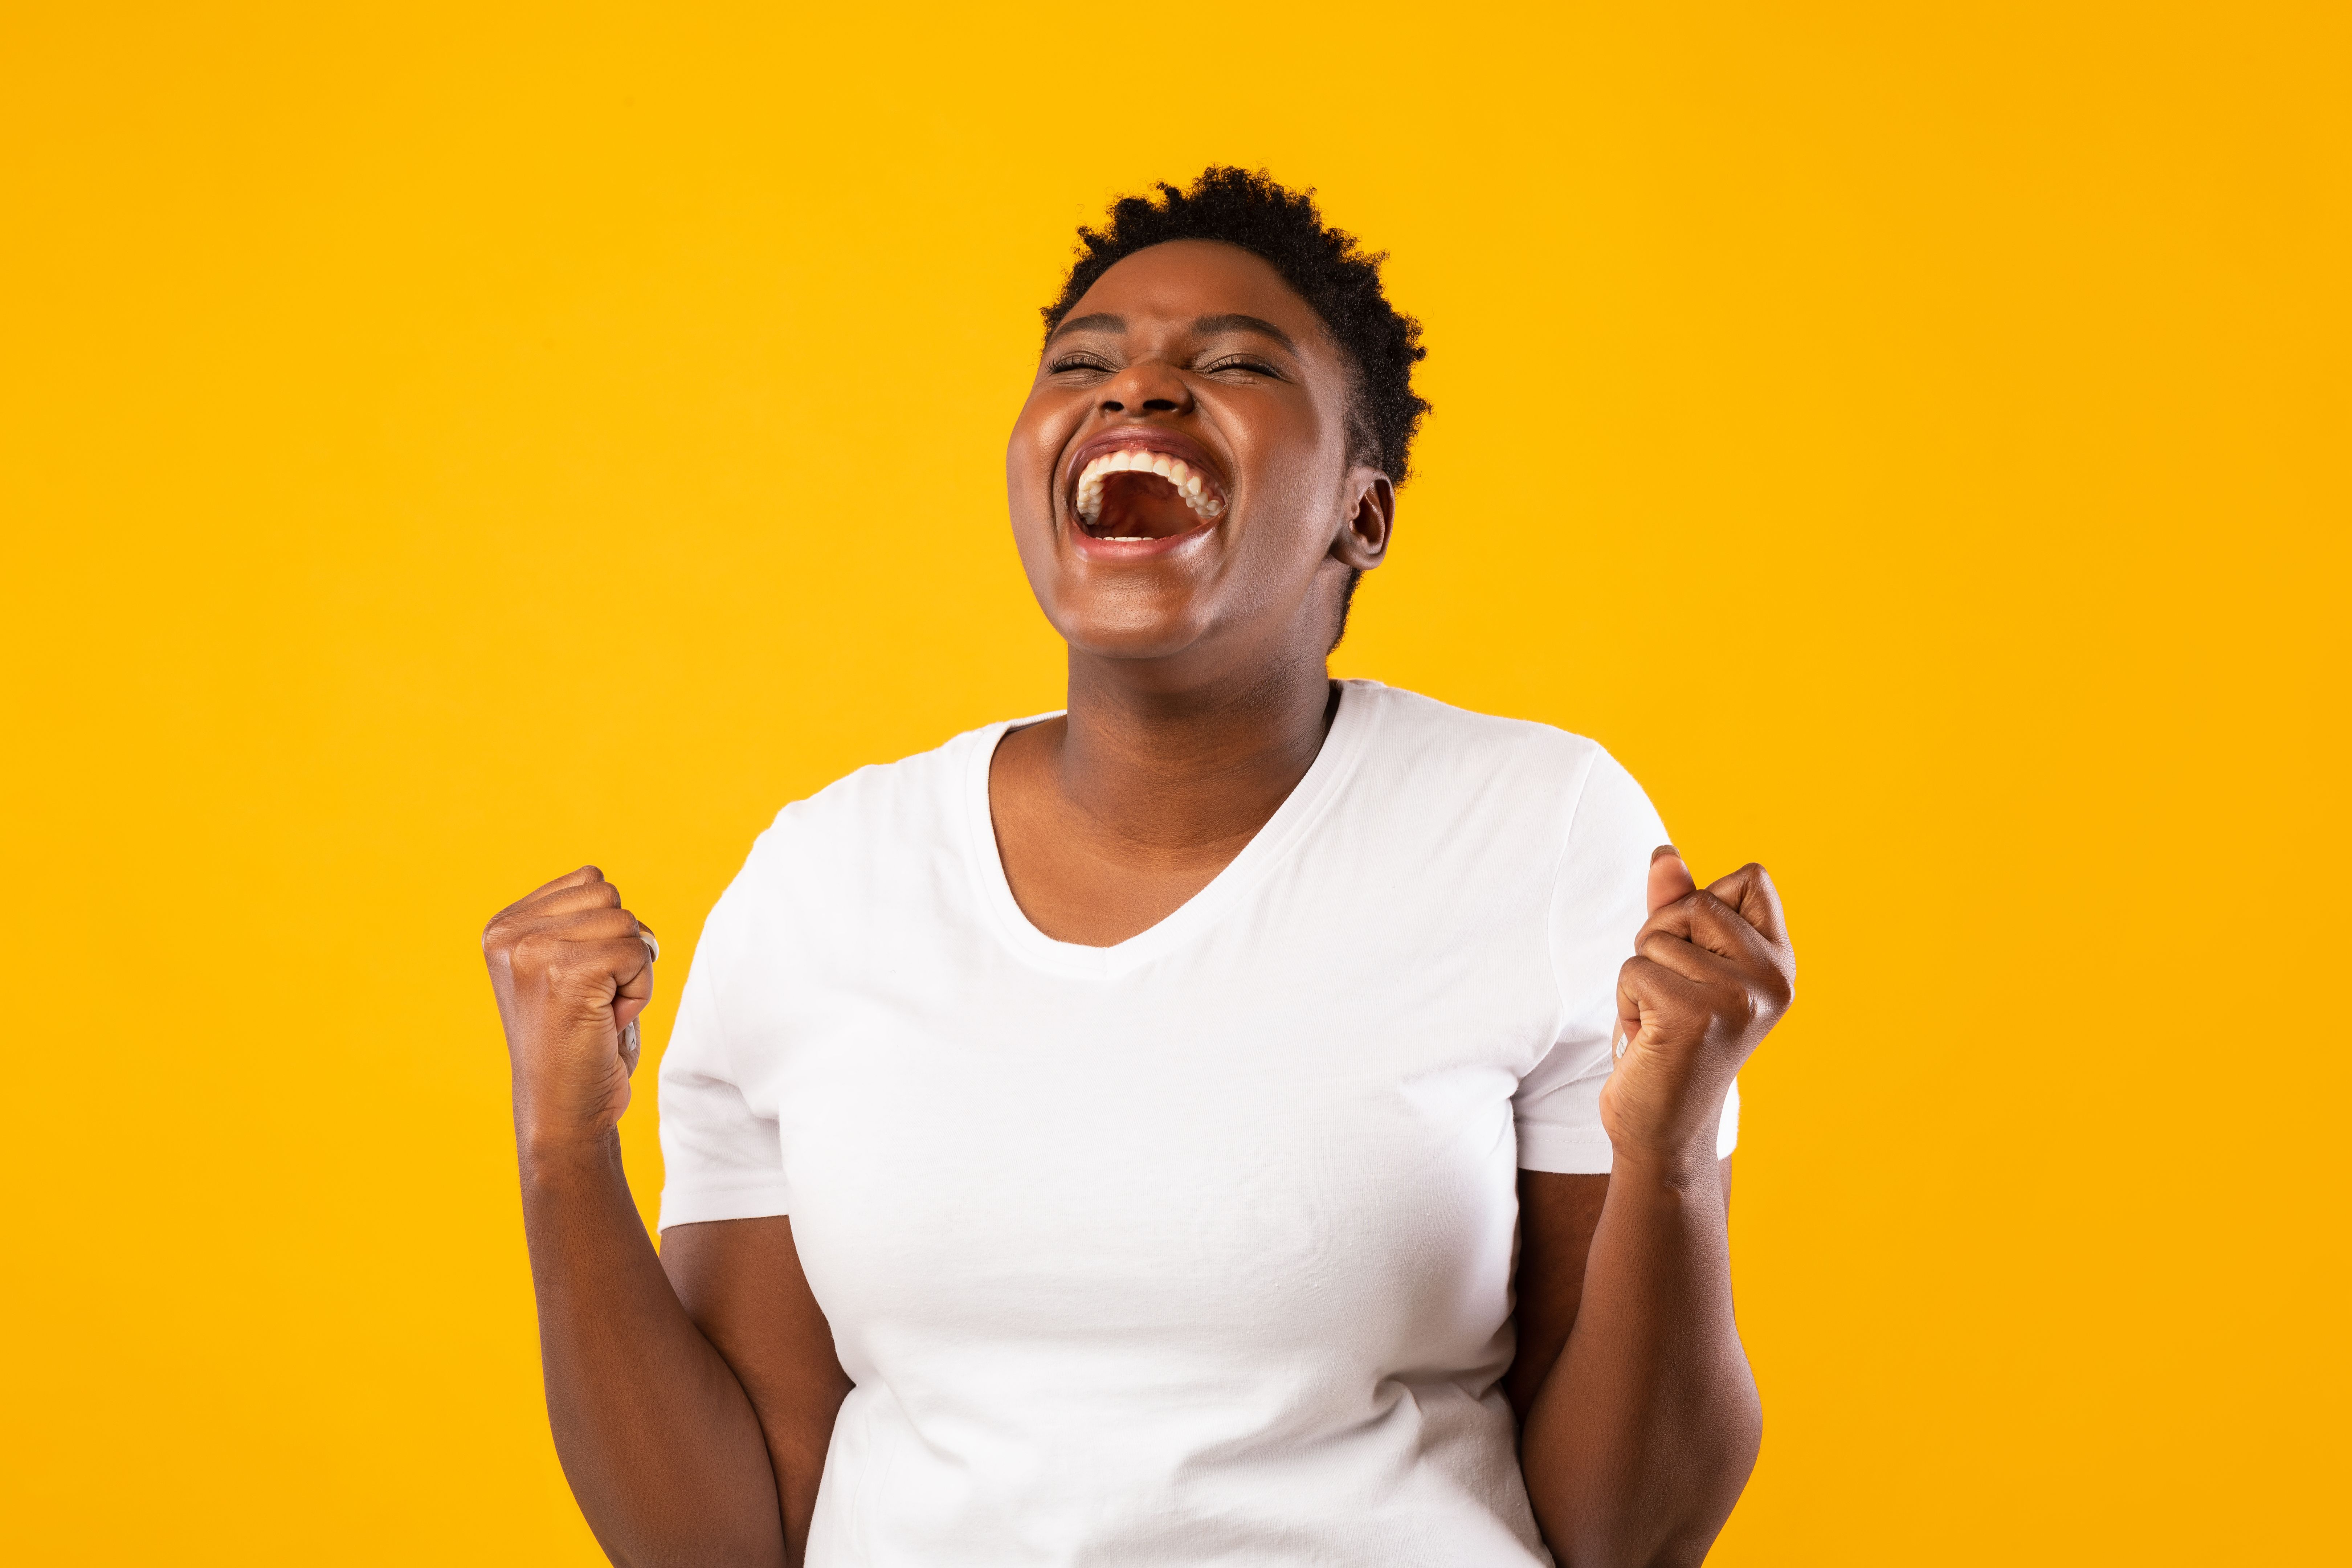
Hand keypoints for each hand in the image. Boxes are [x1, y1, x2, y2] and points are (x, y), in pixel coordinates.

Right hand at [483, 866, 657, 1153]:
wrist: (563, 1108)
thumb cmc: (578, 1040)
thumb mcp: (564, 965)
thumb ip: (573, 921)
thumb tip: (599, 881)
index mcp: (504, 925)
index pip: (590, 881)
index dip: (607, 932)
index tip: (580, 982)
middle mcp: (509, 933)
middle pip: (610, 897)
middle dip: (621, 949)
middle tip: (593, 1000)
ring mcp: (533, 951)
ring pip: (627, 924)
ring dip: (632, 971)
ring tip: (598, 1011)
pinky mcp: (566, 973)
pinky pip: (638, 954)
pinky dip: (639, 991)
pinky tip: (607, 1021)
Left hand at [1600, 846, 1794, 1163]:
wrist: (1663, 1126)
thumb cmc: (1671, 1038)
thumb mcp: (1681, 965)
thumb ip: (1678, 908)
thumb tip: (1664, 852)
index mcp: (1779, 961)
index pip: (1753, 876)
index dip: (1705, 903)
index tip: (1700, 955)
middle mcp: (1771, 978)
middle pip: (1695, 900)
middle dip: (1660, 939)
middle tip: (1670, 994)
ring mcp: (1737, 997)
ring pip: (1655, 939)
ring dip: (1640, 977)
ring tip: (1661, 1021)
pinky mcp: (1695, 1015)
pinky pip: (1633, 970)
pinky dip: (1627, 1003)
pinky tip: (1649, 1038)